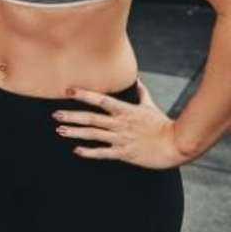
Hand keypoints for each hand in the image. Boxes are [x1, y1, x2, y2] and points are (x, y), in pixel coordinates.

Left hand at [53, 81, 186, 168]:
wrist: (176, 145)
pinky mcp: (124, 153)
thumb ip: (141, 93)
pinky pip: (103, 153)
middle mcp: (120, 124)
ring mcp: (121, 139)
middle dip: (72, 115)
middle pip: (91, 118)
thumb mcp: (150, 106)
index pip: (100, 100)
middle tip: (55, 114)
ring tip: (60, 130)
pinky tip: (77, 151)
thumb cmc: (163, 125)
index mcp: (125, 110)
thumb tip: (137, 78)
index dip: (84, 95)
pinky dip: (89, 152)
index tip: (68, 91)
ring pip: (93, 135)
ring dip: (75, 132)